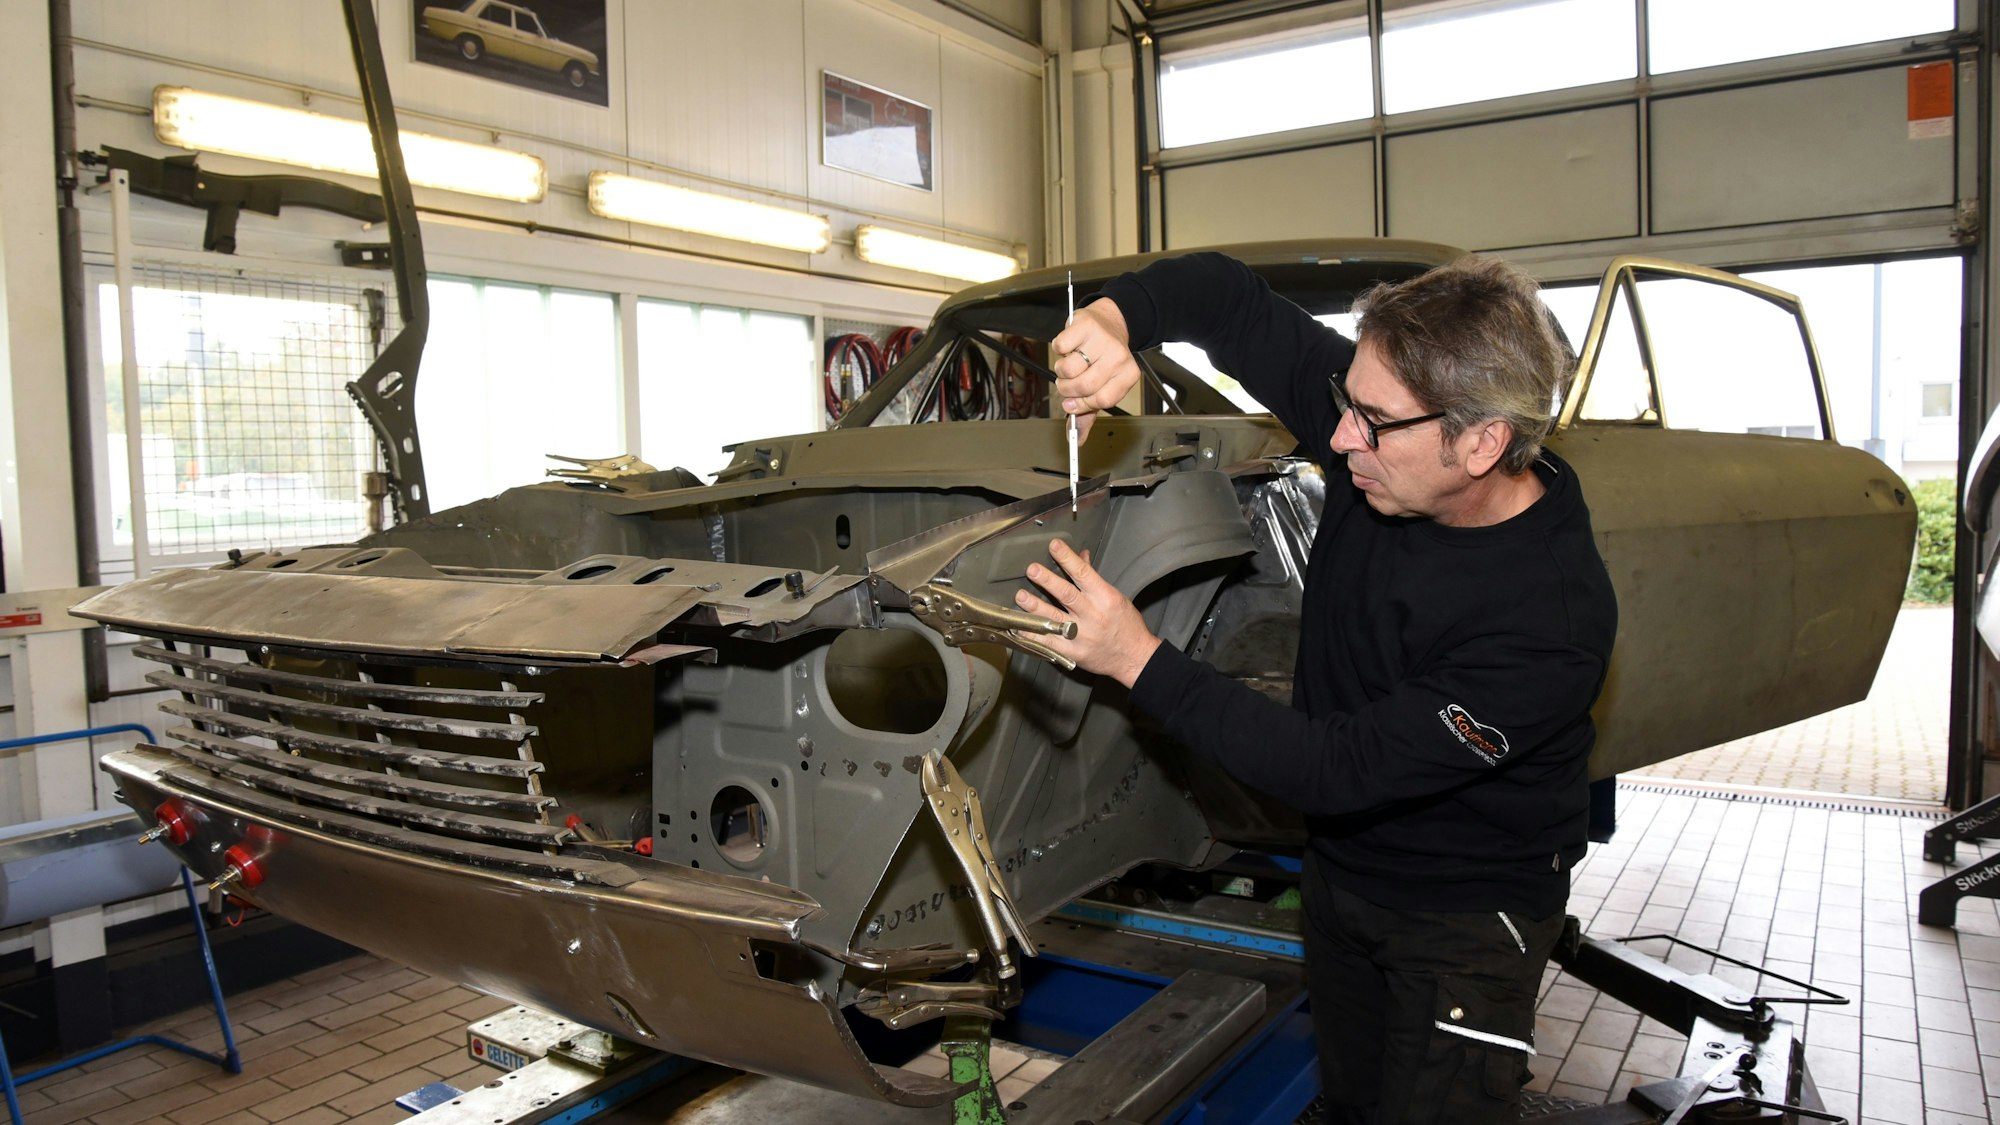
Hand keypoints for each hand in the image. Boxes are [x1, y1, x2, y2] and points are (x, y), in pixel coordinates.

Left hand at [1014, 539, 1160, 687]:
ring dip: (1035, 606)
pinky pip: (1049, 643)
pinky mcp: (1073, 652)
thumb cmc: (1126, 625)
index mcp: (1105, 598)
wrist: (1135, 657)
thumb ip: (1094, 578)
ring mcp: (1081, 635)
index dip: (1068, 559)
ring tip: (1021, 596)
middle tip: (1032, 569)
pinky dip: (1033, 635)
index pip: (1084, 574)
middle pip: (1067, 595)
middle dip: (1048, 581)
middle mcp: (1093, 615)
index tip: (1054, 546)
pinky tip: (1019, 627)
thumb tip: (1081, 555)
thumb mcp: (1115, 596)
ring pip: (1054, 618)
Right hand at [1051, 301, 1139, 442]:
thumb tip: (1076, 439)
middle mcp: (1119, 357)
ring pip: (1069, 368)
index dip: (1083, 405)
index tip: (1071, 405)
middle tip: (1066, 385)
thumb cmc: (1103, 358)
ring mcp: (1102, 340)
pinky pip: (1060, 347)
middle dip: (1068, 390)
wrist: (1109, 322)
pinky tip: (1069, 347)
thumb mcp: (1101, 386)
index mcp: (1128, 375)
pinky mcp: (1085, 326)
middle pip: (1085, 386)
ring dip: (1061, 371)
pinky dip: (1058, 349)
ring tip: (1068, 365)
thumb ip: (1088, 414)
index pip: (1103, 400)